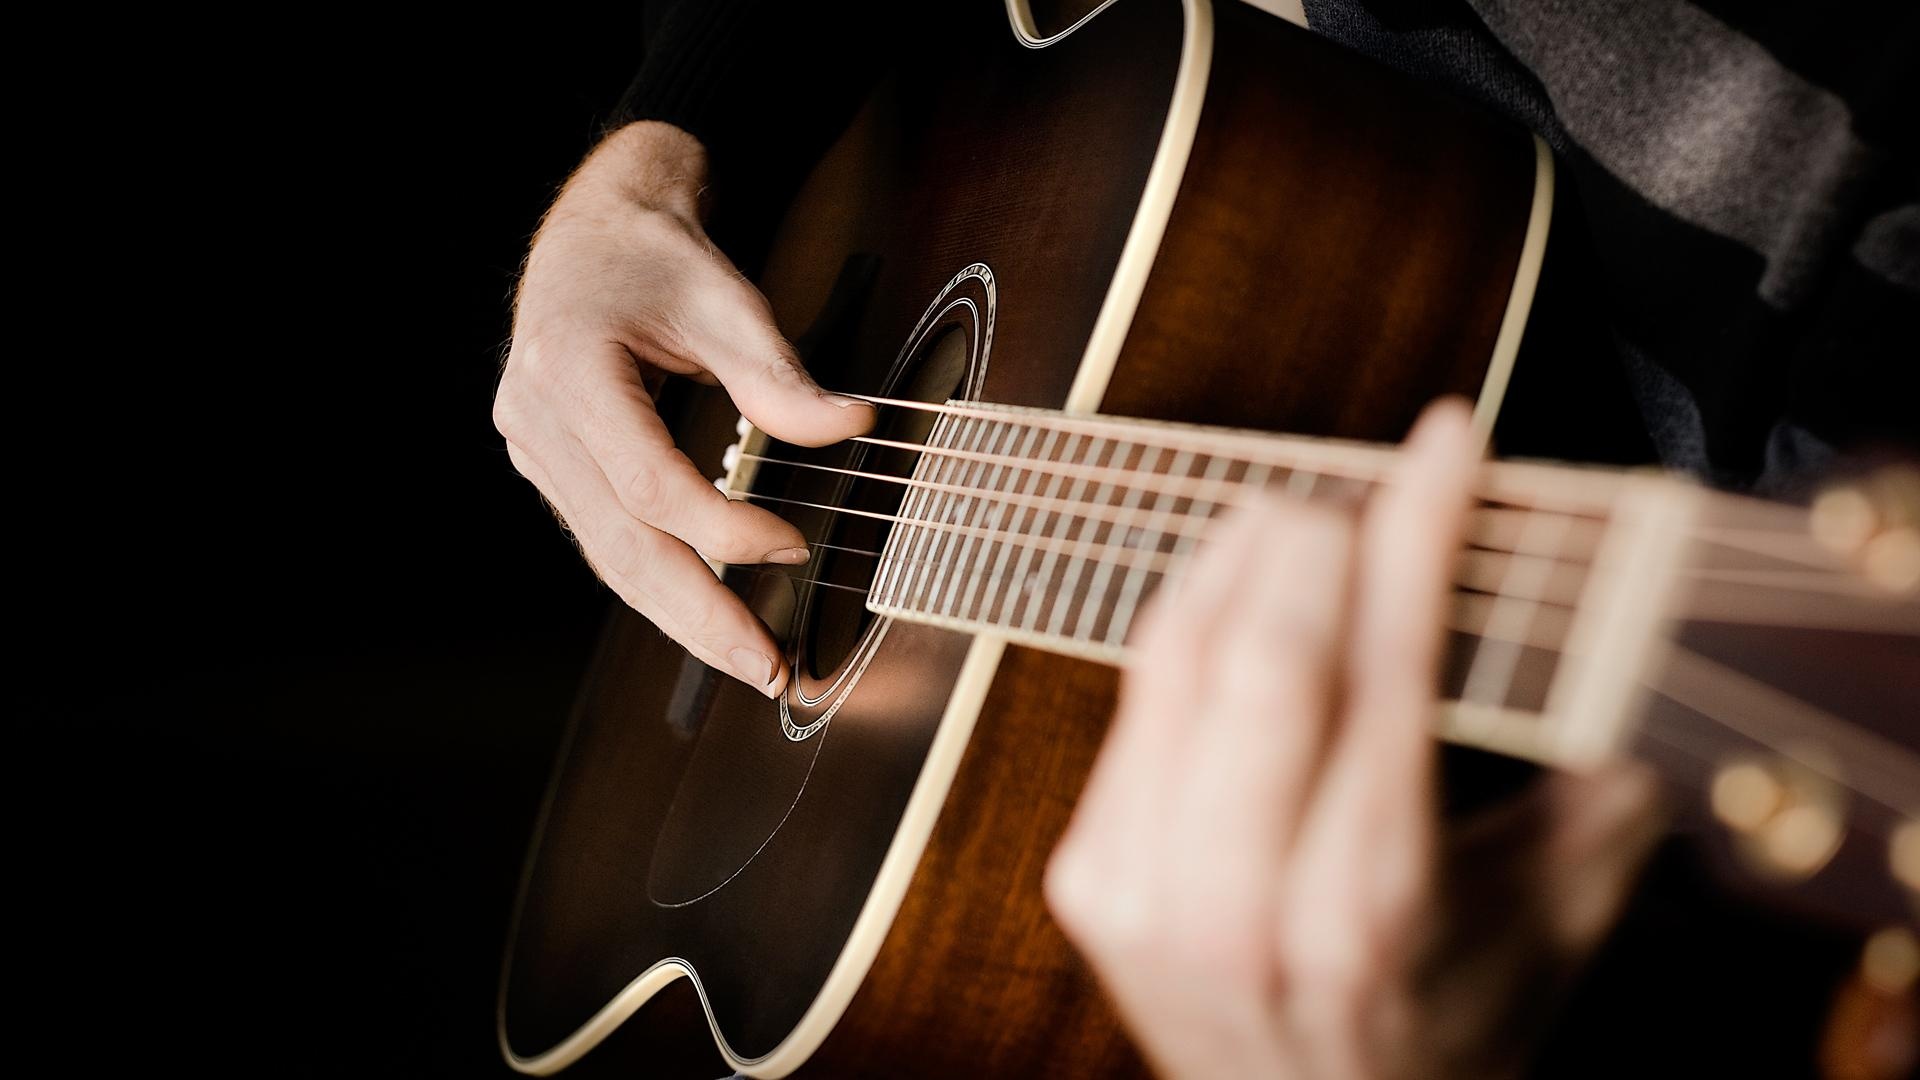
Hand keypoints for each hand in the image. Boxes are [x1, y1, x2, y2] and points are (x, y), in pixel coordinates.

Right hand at [493, 121, 873, 695]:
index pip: (648, 482)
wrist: (594, 229)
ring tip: (747, 660)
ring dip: (681, 616)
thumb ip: (779, 374)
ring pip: (609, 557)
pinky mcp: (548, 465)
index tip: (794, 548)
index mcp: (567, 365)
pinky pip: (606, 540)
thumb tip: (850, 428)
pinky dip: (660, 581)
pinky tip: (708, 615)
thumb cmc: (657, 253)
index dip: (724, 527)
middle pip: (621, 544)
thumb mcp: (725, 299)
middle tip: (766, 667)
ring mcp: (532, 447)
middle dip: (699, 614)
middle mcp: (533, 416)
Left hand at [1043, 399, 1665, 1078]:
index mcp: (1363, 918)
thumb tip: (1621, 662)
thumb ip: (1594, 807)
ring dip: (1243, 557)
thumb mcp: (1543, 940)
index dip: (1416, 535)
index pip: (1386, 674)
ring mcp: (1138, 890)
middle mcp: (1233, 906)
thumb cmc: (1436, 1039)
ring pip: (1177, 655)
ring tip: (1307, 513)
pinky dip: (1188, 614)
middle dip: (1321, 536)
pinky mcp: (1084, 874)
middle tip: (1373, 483)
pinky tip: (1235, 580)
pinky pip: (1132, 696)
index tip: (1445, 446)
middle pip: (1263, 654)